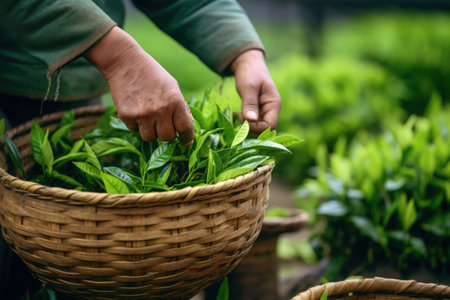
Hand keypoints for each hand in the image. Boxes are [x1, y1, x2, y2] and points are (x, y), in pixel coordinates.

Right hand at [84, 27, 193, 145]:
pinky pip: (135, 130)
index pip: (185, 128)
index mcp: (175, 101)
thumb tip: (184, 129)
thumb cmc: (153, 75)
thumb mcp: (172, 87)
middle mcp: (160, 110)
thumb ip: (179, 107)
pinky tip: (136, 109)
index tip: (186, 142)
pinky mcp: (127, 115)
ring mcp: (143, 114)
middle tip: (163, 126)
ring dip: (150, 131)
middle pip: (167, 137)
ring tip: (148, 117)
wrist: (126, 63)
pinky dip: (136, 124)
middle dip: (166, 134)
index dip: (187, 137)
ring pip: (150, 137)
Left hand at [231, 49, 280, 133]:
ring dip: (246, 126)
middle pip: (264, 130)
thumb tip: (250, 120)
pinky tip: (237, 115)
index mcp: (274, 104)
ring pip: (257, 128)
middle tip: (238, 117)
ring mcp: (264, 112)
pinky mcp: (256, 112)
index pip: (270, 126)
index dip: (256, 127)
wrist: (247, 63)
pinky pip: (252, 123)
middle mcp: (271, 110)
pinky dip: (244, 122)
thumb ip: (250, 103)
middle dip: (251, 128)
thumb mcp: (249, 86)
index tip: (243, 119)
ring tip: (237, 115)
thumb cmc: (250, 72)